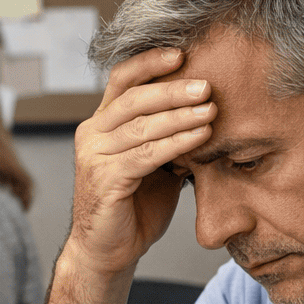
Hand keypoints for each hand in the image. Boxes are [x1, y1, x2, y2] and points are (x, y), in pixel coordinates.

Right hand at [65, 48, 216, 276]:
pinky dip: (176, 143)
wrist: (109, 251)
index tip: (183, 52)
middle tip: (208, 84)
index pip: (122, 79)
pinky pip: (145, 155)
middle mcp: (91, 134)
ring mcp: (93, 157)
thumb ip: (169, 135)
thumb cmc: (134, 206)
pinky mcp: (103, 180)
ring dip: (180, 115)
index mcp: (101, 124)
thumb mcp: (154, 162)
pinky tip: (200, 136)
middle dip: (173, 89)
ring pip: (141, 125)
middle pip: (133, 98)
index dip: (150, 62)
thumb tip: (209, 107)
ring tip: (212, 109)